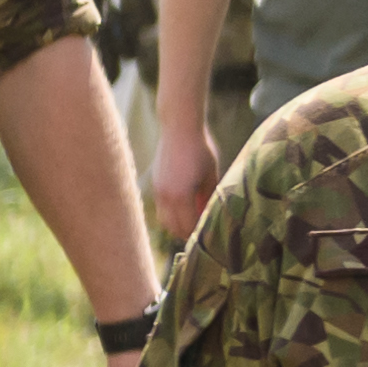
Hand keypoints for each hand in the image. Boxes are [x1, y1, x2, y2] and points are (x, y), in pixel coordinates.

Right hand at [149, 111, 219, 238]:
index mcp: (181, 196)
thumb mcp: (211, 174)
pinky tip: (183, 209)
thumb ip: (210, 196)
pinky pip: (161, 208)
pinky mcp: (155, 184)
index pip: (188, 226)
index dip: (199, 235)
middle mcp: (165, 196)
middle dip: (187, 233)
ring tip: (193, 222)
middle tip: (202, 235)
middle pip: (173, 227)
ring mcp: (157, 190)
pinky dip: (171, 213)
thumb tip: (212, 215)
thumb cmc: (200, 149)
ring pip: (164, 220)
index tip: (210, 238)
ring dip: (177, 225)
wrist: (179, 128)